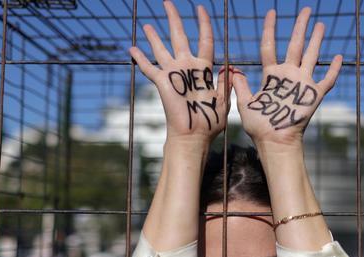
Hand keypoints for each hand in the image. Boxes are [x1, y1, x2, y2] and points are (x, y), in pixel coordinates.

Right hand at [129, 1, 229, 143]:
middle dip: (174, 19)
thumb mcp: (224, 100)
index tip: (201, 8)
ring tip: (148, 25)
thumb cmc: (210, 121)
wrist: (194, 135)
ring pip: (162, 49)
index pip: (205, 39)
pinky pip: (149, 68)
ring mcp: (174, 74)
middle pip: (180, 36)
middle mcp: (187, 67)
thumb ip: (226, 83)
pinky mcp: (163, 83)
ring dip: (154, 37)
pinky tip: (132, 49)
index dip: (204, 23)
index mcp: (204, 69)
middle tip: (167, 2)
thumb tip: (232, 68)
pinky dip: (141, 59)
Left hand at [233, 7, 341, 148]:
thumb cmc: (259, 126)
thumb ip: (240, 85)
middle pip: (295, 45)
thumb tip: (231, 69)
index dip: (270, 29)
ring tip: (320, 24)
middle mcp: (288, 75)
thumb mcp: (245, 103)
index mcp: (271, 75)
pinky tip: (339, 57)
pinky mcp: (313, 95)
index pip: (270, 46)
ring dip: (316, 40)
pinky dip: (333, 69)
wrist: (274, 141)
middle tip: (306, 10)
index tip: (271, 12)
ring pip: (311, 56)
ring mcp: (302, 84)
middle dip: (300, 27)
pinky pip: (326, 80)